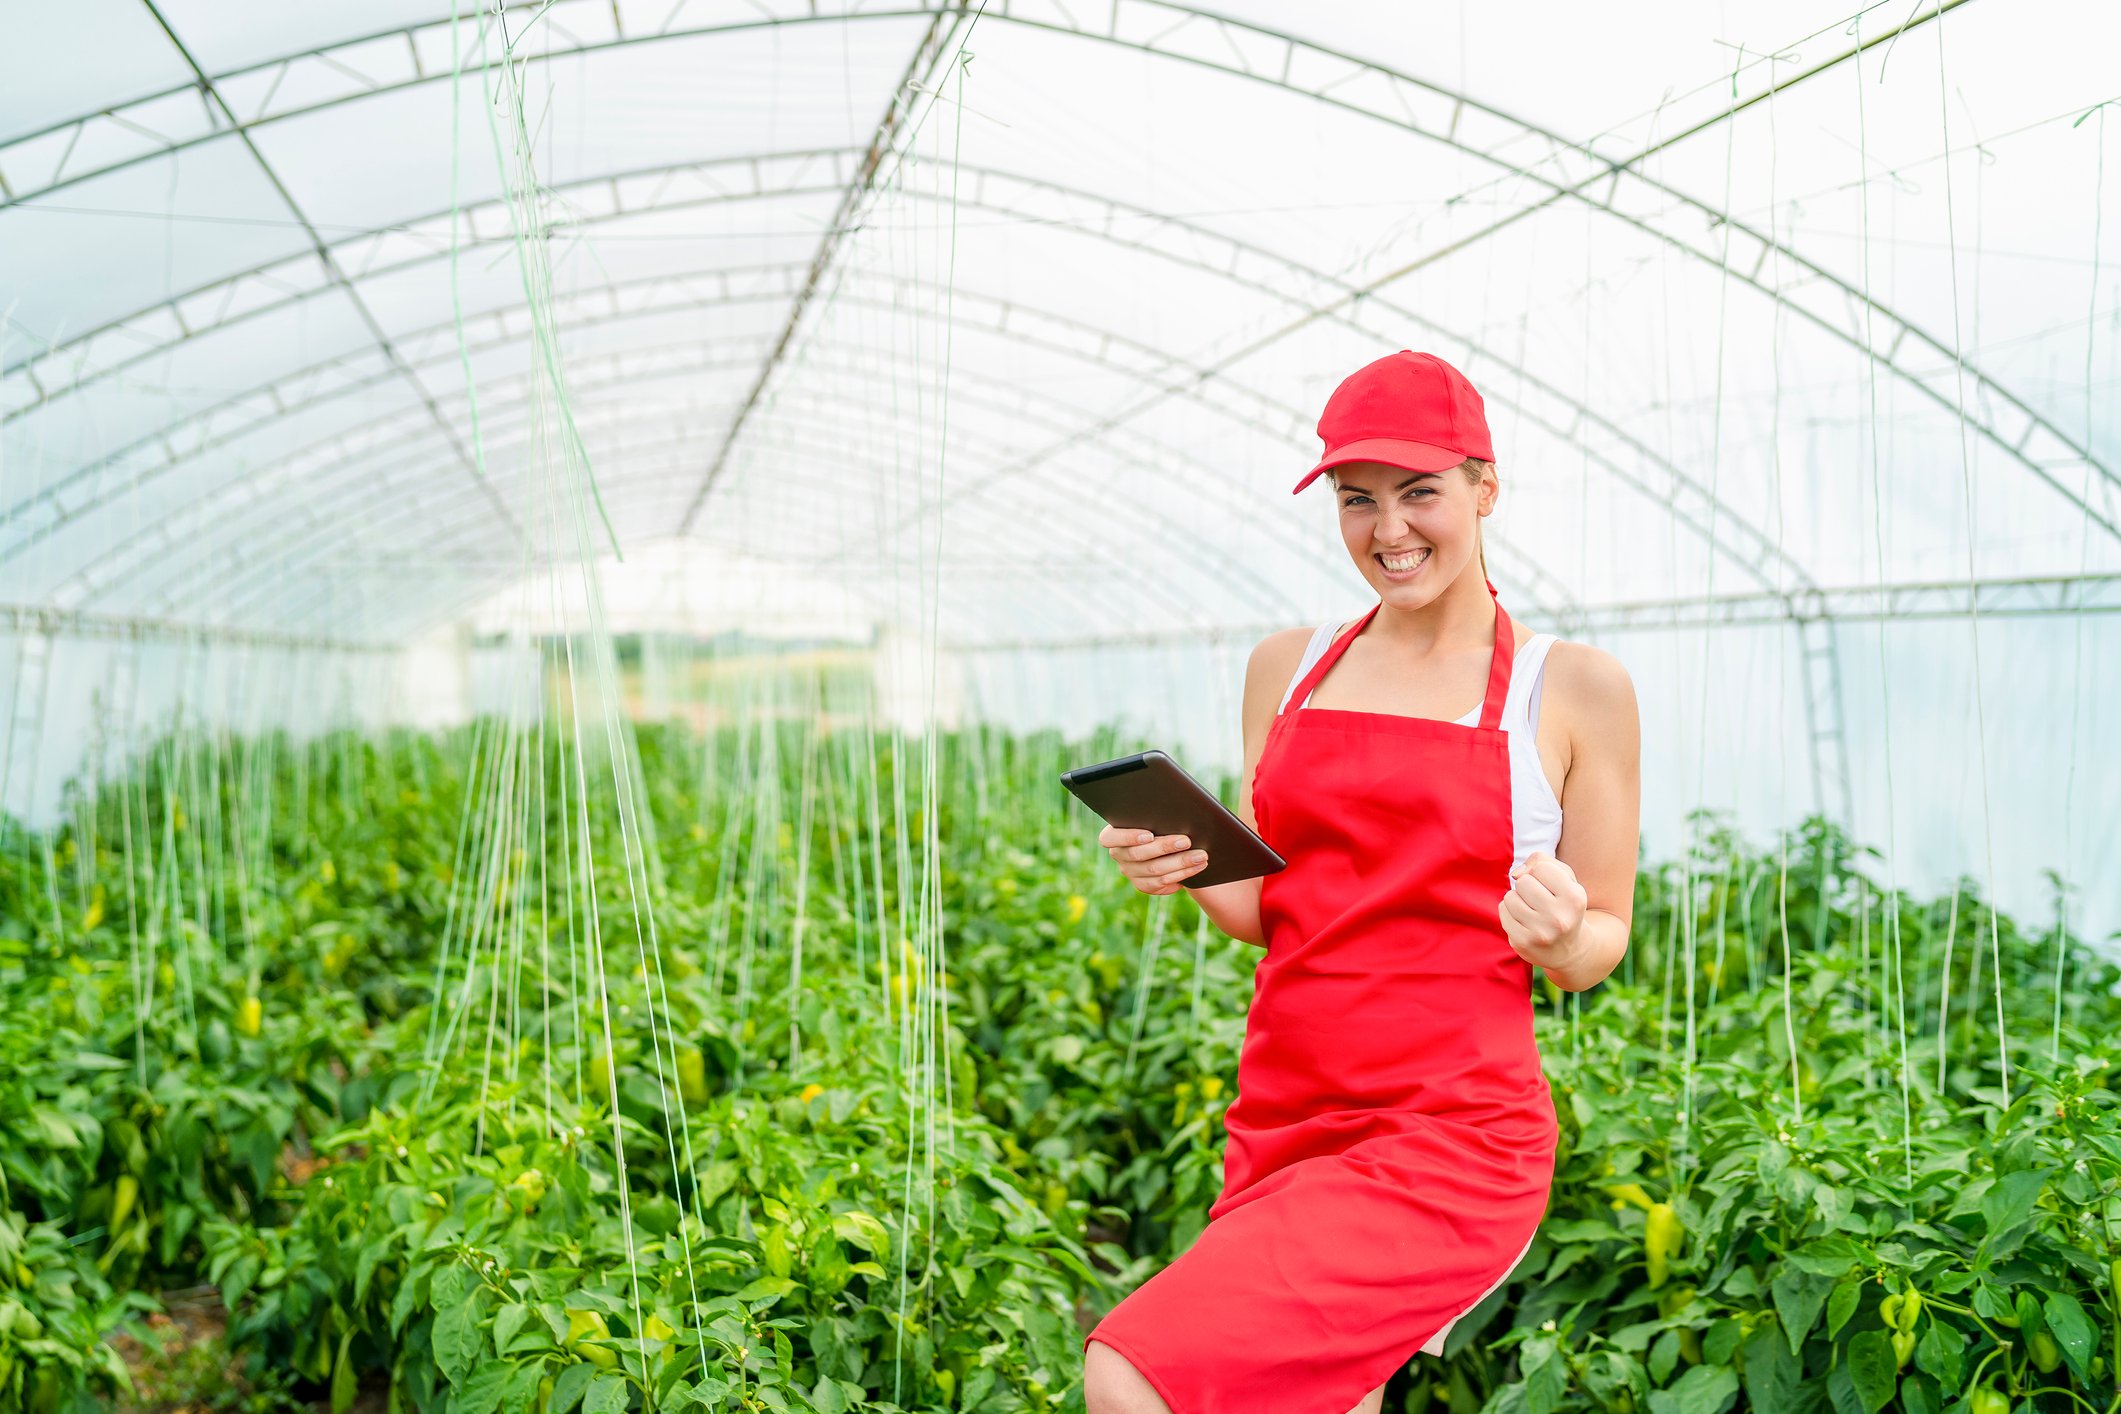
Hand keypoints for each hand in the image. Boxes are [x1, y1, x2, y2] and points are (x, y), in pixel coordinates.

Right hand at [1098, 825, 1207, 894]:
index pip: (1110, 838)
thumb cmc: (1159, 821)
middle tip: (1187, 841)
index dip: (1128, 837)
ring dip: (1180, 863)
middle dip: (1165, 847)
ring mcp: (1130, 872)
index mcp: (1113, 835)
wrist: (1167, 842)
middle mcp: (1118, 855)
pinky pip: (1162, 883)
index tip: (1149, 835)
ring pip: (1154, 871)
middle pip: (1139, 855)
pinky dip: (1182, 875)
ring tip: (1201, 855)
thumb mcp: (1154, 816)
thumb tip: (1178, 810)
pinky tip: (1197, 867)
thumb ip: (1156, 816)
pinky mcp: (1143, 885)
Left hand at [1497, 851, 1588, 967]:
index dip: (1542, 873)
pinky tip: (1524, 921)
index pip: (1541, 867)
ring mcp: (1540, 933)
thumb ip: (1542, 861)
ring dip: (1517, 899)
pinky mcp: (1522, 943)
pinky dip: (1510, 911)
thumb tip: (1516, 874)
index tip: (1551, 887)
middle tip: (1540, 900)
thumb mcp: (1565, 878)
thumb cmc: (1563, 904)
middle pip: (1523, 882)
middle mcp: (1559, 918)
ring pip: (1510, 896)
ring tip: (1532, 910)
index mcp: (1575, 898)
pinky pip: (1503, 911)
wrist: (1569, 950)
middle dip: (1528, 886)